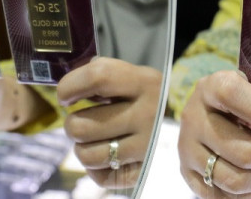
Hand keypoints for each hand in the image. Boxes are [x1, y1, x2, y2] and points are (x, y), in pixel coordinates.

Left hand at [58, 57, 161, 188]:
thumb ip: (100, 74)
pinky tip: (105, 153)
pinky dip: (96, 168)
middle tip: (83, 120)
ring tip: (92, 139)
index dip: (69, 87)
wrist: (185, 125)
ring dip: (82, 147)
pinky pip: (101, 177)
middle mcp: (148, 114)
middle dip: (73, 124)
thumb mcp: (131, 74)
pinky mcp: (143, 170)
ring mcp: (147, 146)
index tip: (66, 95)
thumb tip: (67, 90)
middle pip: (81, 126)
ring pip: (87, 155)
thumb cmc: (143, 96)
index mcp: (145, 82)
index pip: (97, 77)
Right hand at [178, 70, 250, 197]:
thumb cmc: (240, 103)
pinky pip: (222, 198)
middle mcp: (194, 117)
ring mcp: (187, 148)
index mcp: (211, 88)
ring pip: (235, 181)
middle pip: (244, 153)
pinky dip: (244, 193)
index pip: (232, 95)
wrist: (209, 113)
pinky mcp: (187, 173)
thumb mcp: (250, 89)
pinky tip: (248, 177)